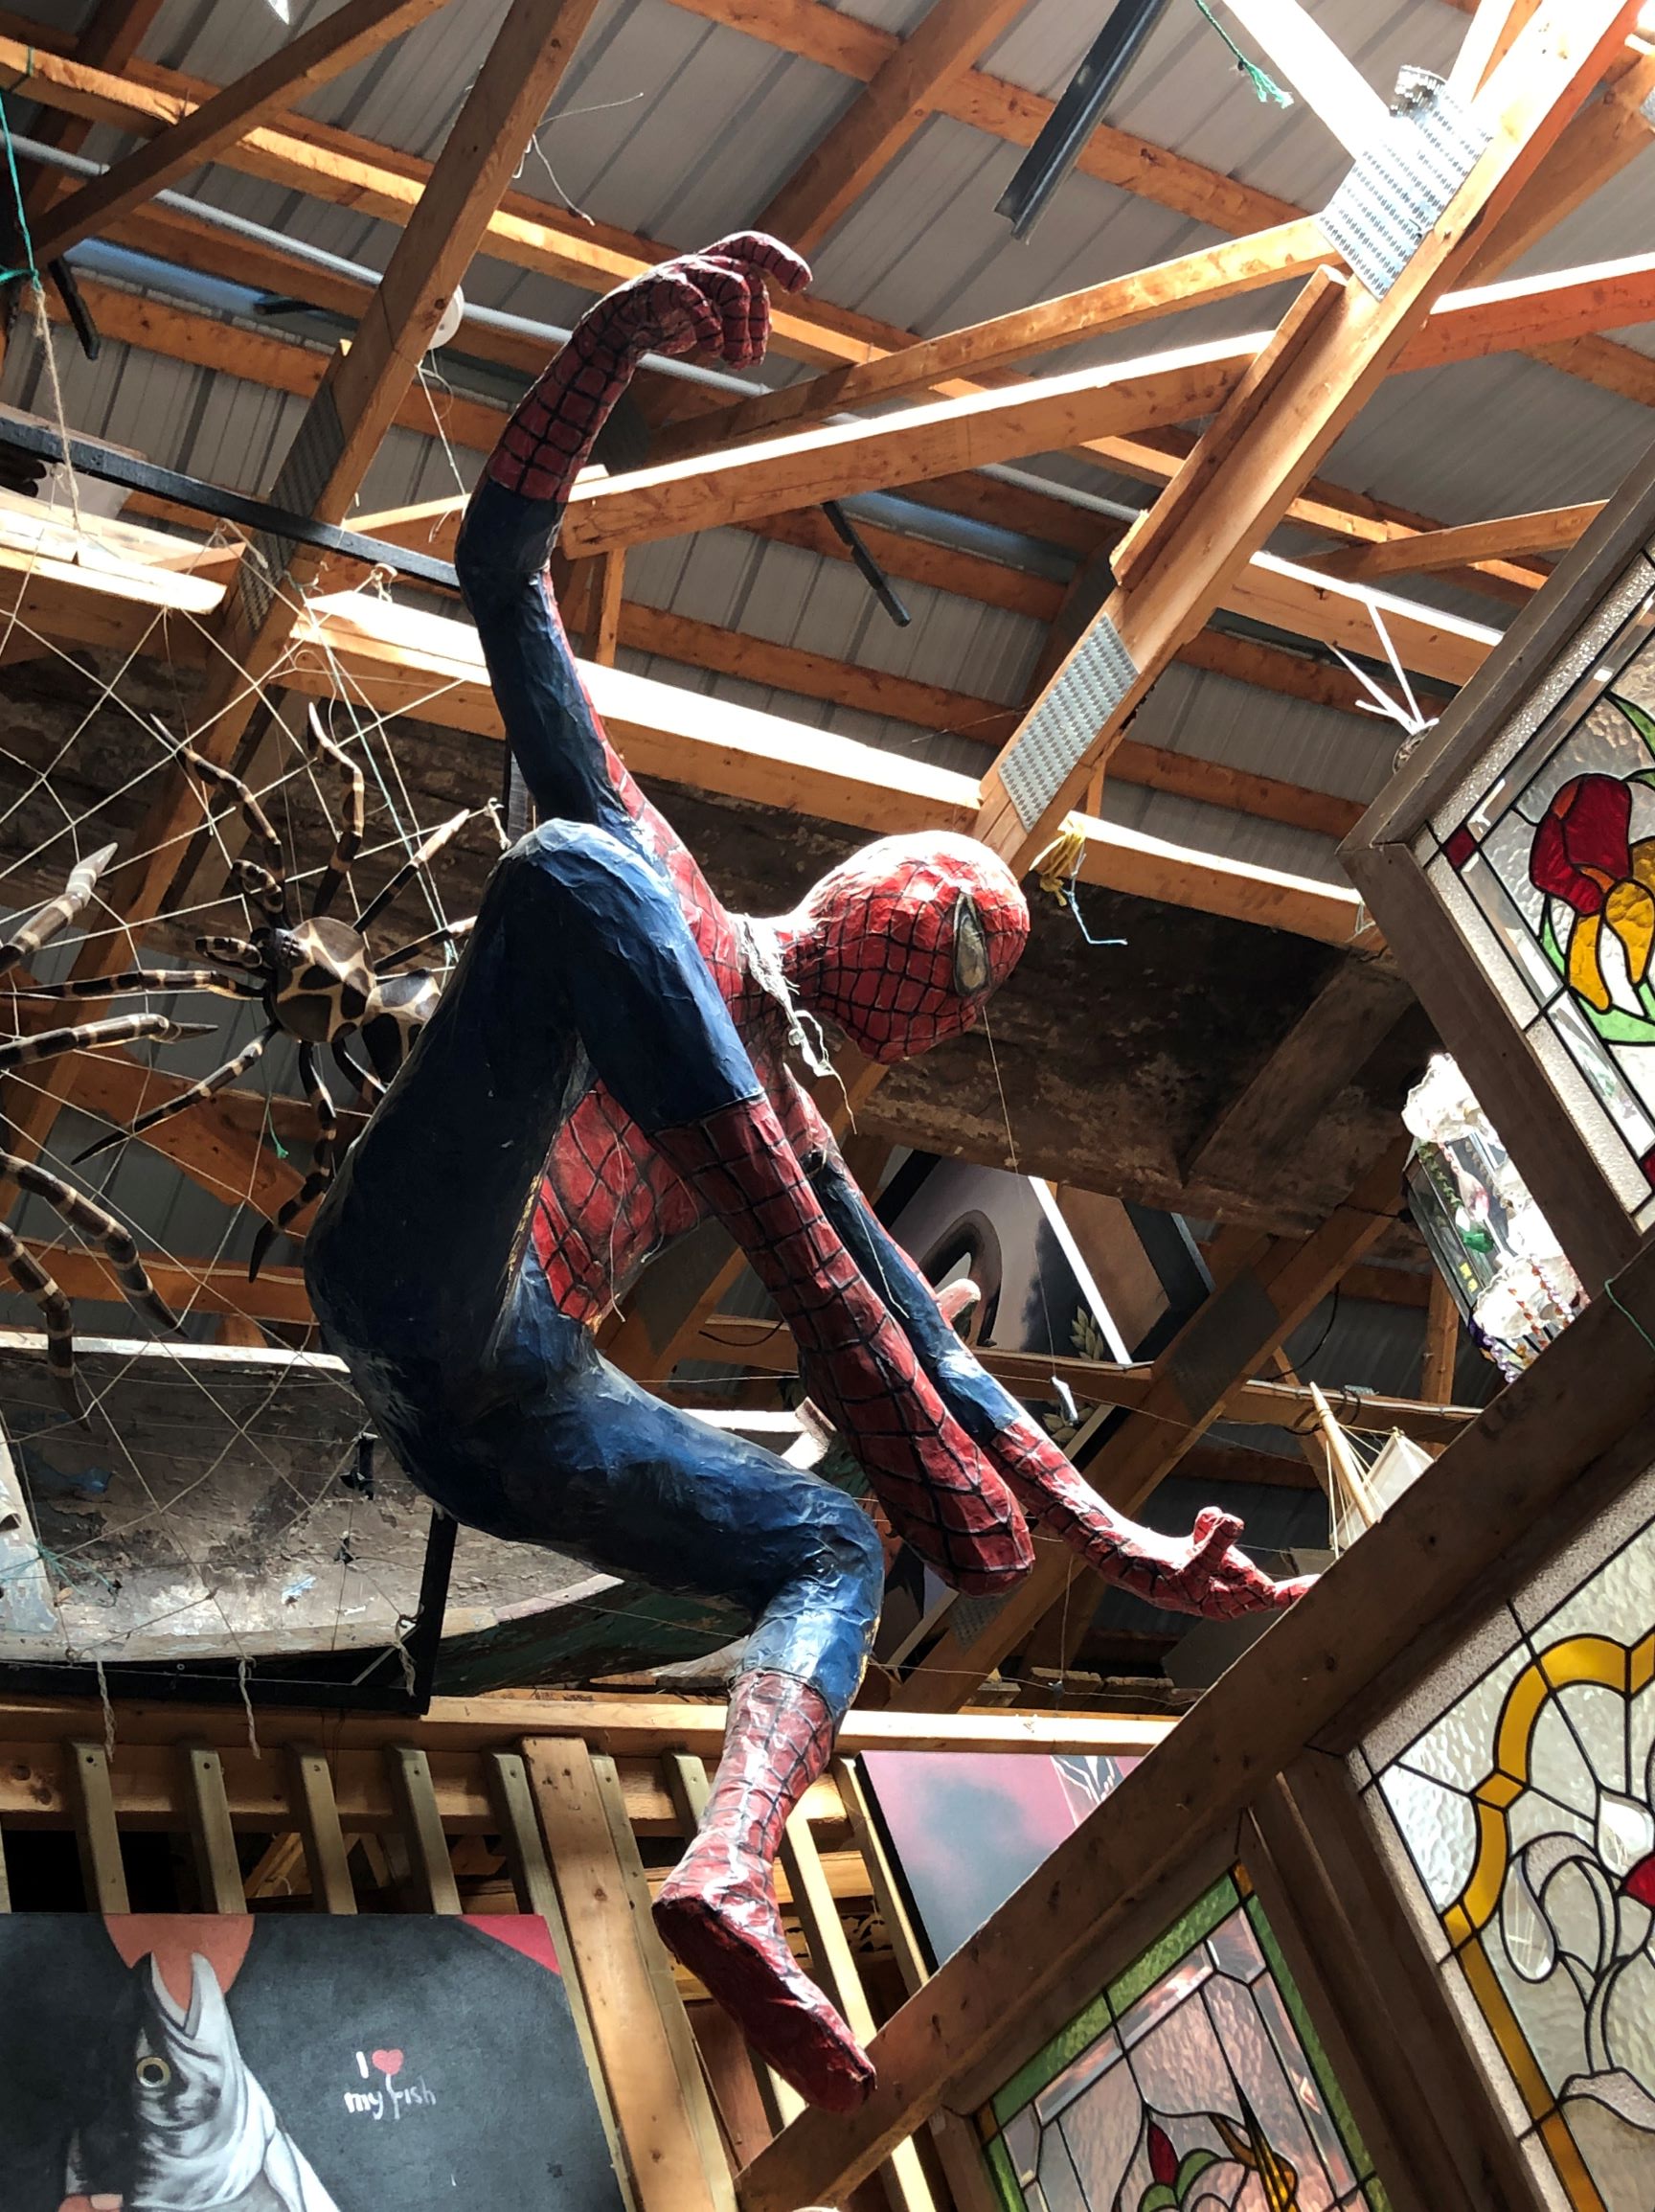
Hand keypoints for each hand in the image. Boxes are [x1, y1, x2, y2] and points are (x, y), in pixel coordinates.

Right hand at [604, 232, 811, 368]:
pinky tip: (711, 349)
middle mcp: (705, 262)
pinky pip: (695, 299)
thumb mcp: (712, 315)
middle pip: (750, 281)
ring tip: (734, 362)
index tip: (800, 284)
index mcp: (719, 263)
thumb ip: (740, 316)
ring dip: (740, 331)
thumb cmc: (671, 318)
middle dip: (758, 324)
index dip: (781, 259)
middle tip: (751, 361)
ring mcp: (685, 272)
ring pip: (732, 287)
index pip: (755, 247)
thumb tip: (768, 327)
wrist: (624, 326)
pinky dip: (710, 327)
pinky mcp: (664, 289)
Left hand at [1114, 1506, 1314, 1620]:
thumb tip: (1228, 1521)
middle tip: (1279, 1569)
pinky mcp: (1182, 1580)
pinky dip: (1220, 1541)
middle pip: (1258, 1593)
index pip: (1268, 1598)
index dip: (1294, 1595)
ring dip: (1245, 1560)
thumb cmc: (1171, 1560)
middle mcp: (1216, 1602)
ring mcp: (1200, 1594)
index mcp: (1229, 1598)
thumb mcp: (1201, 1548)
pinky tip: (1229, 1522)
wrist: (1129, 1561)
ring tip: (1241, 1541)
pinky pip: (1207, 1561)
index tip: (1319, 1586)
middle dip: (1273, 1586)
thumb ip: (1217, 1538)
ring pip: (1237, 1579)